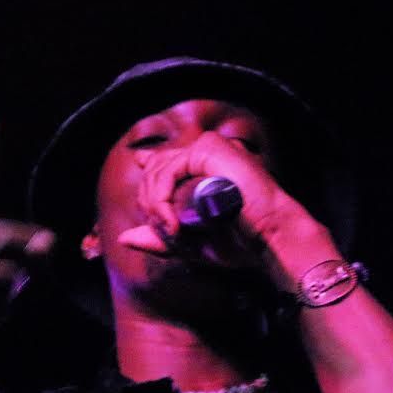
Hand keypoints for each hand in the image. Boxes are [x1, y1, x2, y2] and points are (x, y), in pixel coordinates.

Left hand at [117, 131, 305, 260]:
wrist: (269, 240)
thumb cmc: (240, 242)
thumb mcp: (190, 244)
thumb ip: (159, 238)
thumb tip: (123, 239)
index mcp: (203, 166)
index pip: (158, 165)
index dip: (147, 182)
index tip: (152, 207)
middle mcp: (204, 153)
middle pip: (152, 173)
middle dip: (151, 208)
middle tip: (168, 236)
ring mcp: (207, 148)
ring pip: (156, 173)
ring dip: (156, 208)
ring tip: (173, 233)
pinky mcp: (208, 149)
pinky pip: (167, 171)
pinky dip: (163, 200)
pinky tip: (173, 222)